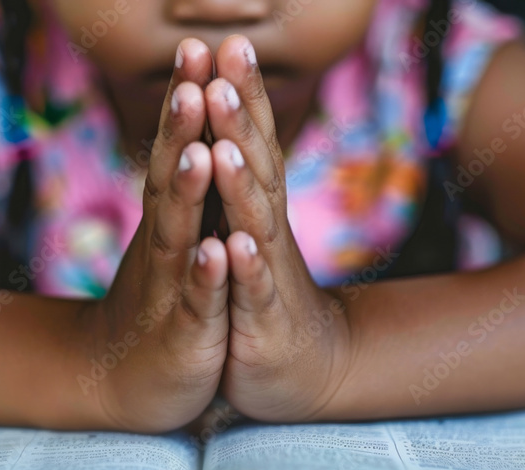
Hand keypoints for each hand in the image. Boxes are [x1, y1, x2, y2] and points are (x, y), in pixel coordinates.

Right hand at [87, 39, 228, 432]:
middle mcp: (166, 243)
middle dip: (183, 120)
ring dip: (186, 188)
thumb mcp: (176, 244)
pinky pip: (195, 302)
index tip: (203, 44)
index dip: (190, 100)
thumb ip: (185, 194)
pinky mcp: (185, 333)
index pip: (178, 149)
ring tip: (197, 146)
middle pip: (171, 172)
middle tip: (192, 62)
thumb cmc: (161, 306)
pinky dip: (203, 277)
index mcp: (171, 220)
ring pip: (178, 231)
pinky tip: (212, 252)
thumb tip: (194, 136)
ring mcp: (171, 286)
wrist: (125, 382)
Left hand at [205, 36, 353, 421]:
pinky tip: (236, 244)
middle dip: (240, 115)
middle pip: (257, 167)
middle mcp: (267, 234)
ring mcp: (267, 277)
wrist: (301, 371)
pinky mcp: (262, 324)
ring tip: (224, 142)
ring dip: (240, 182)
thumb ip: (241, 185)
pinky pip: (253, 294)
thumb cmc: (263, 295)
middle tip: (227, 61)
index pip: (250, 144)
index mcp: (256, 212)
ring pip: (256, 223)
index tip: (224, 42)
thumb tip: (229, 127)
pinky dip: (244, 269)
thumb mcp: (249, 234)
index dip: (239, 95)